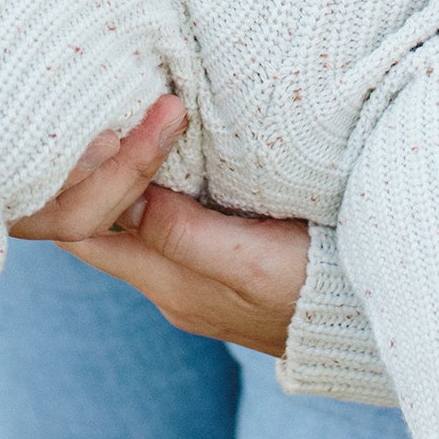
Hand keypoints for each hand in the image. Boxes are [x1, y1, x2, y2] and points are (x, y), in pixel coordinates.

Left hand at [10, 97, 309, 354]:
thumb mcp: (247, 260)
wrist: (364, 326)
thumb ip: (182, 233)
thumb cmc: (312, 287)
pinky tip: (167, 153)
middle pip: (100, 226)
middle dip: (90, 174)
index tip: (93, 127)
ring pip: (133, 222)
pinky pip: (165, 223)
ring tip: (126, 121)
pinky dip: (155, 187)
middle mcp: (169, 285)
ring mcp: (193, 279)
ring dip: (124, 177)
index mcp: (167, 282)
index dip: (74, 183)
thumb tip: (121, 195)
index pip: (83, 232)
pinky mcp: (218, 267)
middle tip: (99, 112)